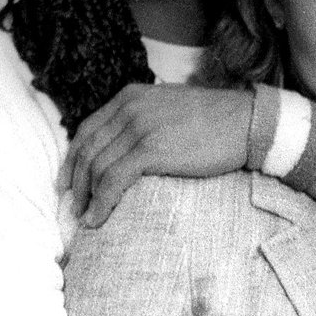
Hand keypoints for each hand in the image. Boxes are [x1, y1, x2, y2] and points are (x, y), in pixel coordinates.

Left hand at [63, 84, 253, 225]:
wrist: (246, 123)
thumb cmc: (216, 123)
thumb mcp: (170, 109)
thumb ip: (146, 120)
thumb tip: (130, 147)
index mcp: (131, 97)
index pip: (88, 129)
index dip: (73, 159)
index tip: (68, 182)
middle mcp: (129, 108)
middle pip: (87, 149)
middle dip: (76, 182)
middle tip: (73, 207)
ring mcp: (139, 128)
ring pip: (97, 166)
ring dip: (86, 197)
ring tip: (85, 219)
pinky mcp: (151, 150)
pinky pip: (113, 179)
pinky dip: (101, 202)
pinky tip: (97, 219)